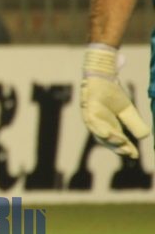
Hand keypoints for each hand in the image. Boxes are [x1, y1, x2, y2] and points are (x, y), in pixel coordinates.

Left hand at [81, 44, 150, 158]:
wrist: (104, 78)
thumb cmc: (113, 96)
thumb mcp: (128, 111)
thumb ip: (135, 124)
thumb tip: (145, 137)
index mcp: (110, 127)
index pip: (118, 141)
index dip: (126, 149)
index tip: (135, 155)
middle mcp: (99, 125)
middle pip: (106, 140)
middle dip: (116, 147)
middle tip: (128, 152)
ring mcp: (92, 117)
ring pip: (98, 132)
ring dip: (109, 139)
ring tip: (121, 143)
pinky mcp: (87, 108)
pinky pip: (91, 120)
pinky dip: (98, 128)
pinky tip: (106, 134)